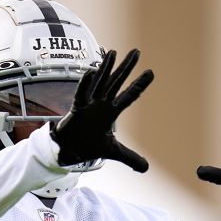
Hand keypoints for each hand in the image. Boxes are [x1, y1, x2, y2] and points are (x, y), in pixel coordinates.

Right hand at [51, 48, 153, 172]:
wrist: (69, 151)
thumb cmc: (89, 146)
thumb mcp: (113, 152)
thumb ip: (130, 157)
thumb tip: (146, 168)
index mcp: (111, 112)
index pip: (129, 96)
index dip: (140, 85)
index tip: (151, 72)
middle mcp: (102, 104)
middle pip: (117, 82)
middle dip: (127, 68)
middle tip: (137, 52)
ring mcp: (89, 104)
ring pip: (100, 82)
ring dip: (106, 67)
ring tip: (113, 52)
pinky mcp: (77, 109)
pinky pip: (81, 94)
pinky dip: (86, 84)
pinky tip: (92, 71)